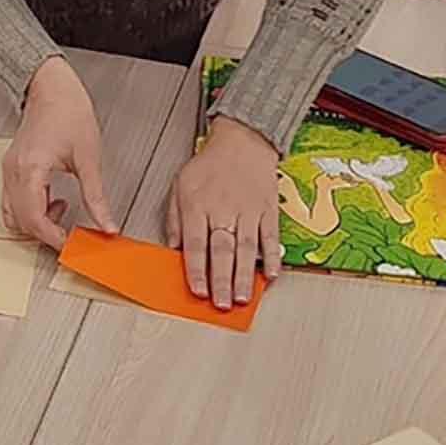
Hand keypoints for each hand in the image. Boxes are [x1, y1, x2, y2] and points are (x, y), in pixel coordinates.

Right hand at [3, 56, 113, 249]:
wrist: (52, 88)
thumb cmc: (68, 112)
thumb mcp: (88, 158)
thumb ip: (96, 196)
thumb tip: (106, 224)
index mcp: (30, 169)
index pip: (34, 218)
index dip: (52, 237)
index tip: (71, 245)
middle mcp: (14, 172)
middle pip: (20, 221)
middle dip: (44, 234)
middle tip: (70, 236)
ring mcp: (9, 171)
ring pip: (12, 215)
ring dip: (35, 223)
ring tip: (62, 213)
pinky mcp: (11, 168)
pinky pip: (13, 201)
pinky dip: (30, 210)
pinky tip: (53, 201)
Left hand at [165, 116, 281, 311]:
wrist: (244, 140)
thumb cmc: (209, 164)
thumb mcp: (180, 185)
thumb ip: (174, 218)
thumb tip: (172, 248)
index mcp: (198, 205)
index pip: (196, 243)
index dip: (197, 269)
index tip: (198, 290)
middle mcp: (223, 210)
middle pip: (222, 250)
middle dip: (222, 280)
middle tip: (222, 304)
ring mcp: (248, 211)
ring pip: (246, 248)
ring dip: (245, 276)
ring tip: (243, 298)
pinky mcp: (268, 210)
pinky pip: (271, 237)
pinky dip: (272, 257)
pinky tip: (271, 275)